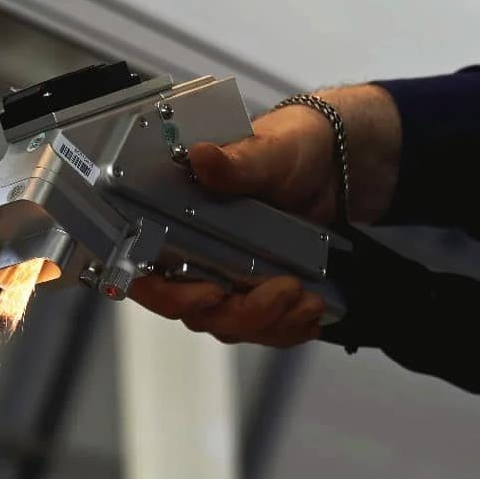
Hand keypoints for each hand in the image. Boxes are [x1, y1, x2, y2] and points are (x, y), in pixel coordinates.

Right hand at [129, 84, 400, 346]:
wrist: (333, 163)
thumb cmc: (288, 149)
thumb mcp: (267, 151)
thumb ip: (235, 161)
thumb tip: (202, 157)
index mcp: (176, 219)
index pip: (146, 271)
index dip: (166, 294)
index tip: (210, 292)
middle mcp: (193, 255)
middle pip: (196, 312)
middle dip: (243, 312)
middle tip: (284, 287)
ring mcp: (225, 278)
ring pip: (231, 325)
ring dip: (271, 322)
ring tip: (308, 298)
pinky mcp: (255, 293)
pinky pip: (262, 329)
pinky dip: (288, 328)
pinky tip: (311, 312)